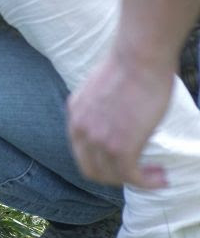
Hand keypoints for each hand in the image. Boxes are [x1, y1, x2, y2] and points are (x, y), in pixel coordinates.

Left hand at [67, 47, 173, 187]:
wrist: (139, 55)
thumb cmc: (132, 62)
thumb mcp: (103, 88)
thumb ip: (104, 106)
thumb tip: (121, 114)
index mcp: (75, 114)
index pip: (82, 150)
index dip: (103, 160)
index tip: (126, 158)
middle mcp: (81, 130)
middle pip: (92, 169)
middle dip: (116, 176)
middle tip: (141, 171)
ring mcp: (98, 140)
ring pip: (111, 176)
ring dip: (135, 180)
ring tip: (156, 174)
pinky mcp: (120, 147)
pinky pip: (130, 176)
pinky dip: (147, 182)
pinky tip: (161, 179)